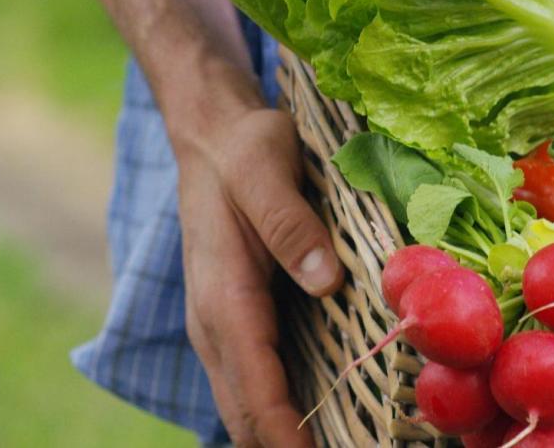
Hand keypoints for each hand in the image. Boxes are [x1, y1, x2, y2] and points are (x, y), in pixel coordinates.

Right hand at [173, 106, 344, 447]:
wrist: (211, 136)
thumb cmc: (244, 149)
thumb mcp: (266, 167)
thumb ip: (290, 224)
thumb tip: (326, 281)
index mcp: (223, 295)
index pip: (254, 385)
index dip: (286, 434)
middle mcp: (215, 324)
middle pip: (245, 414)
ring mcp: (221, 328)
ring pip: (245, 407)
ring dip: (282, 439)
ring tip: (342, 445)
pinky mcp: (236, 324)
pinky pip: (253, 385)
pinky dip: (279, 416)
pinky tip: (324, 425)